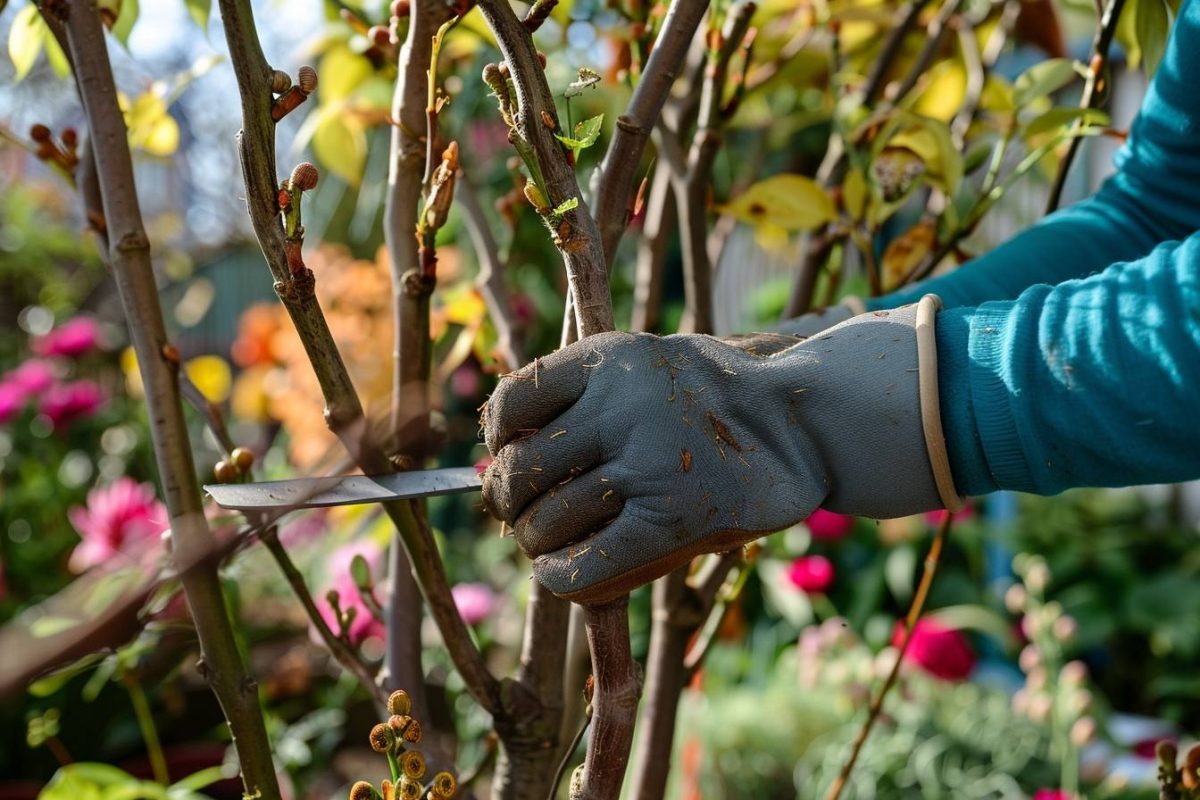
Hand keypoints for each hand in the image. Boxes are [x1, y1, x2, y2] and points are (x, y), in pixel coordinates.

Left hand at [481, 300, 953, 603]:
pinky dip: (562, 580)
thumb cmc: (718, 404)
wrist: (808, 421)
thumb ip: (585, 402)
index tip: (514, 460)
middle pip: (517, 473)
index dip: (498, 441)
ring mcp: (648, 460)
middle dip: (512, 506)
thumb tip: (499, 468)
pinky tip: (571, 576)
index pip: (510, 403)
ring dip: (543, 546)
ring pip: (544, 525)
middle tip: (528, 519)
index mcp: (608, 357)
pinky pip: (580, 568)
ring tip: (566, 546)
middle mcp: (621, 402)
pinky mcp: (672, 518)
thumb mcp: (650, 369)